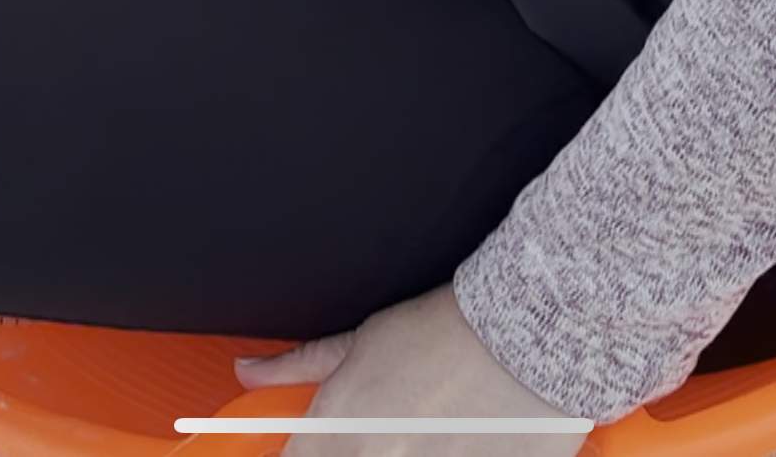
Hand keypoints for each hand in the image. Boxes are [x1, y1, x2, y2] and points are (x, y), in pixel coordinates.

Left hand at [232, 279, 591, 456]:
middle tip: (380, 435)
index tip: (313, 448)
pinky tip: (449, 444)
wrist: (527, 333)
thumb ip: (300, 366)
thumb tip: (248, 371)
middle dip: (356, 453)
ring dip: (397, 455)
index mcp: (340, 429)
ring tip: (423, 430)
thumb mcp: (364, 339)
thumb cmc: (446, 330)